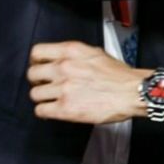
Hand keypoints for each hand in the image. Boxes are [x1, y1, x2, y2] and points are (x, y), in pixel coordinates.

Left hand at [28, 41, 144, 123]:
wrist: (131, 92)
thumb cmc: (119, 76)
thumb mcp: (95, 53)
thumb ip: (75, 55)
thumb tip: (63, 59)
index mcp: (71, 51)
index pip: (37, 52)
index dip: (35, 61)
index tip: (38, 66)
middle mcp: (64, 68)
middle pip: (32, 73)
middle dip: (36, 81)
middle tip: (43, 85)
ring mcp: (63, 89)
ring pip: (34, 94)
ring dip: (41, 97)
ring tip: (50, 99)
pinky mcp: (65, 109)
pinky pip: (41, 110)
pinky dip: (44, 111)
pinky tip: (52, 110)